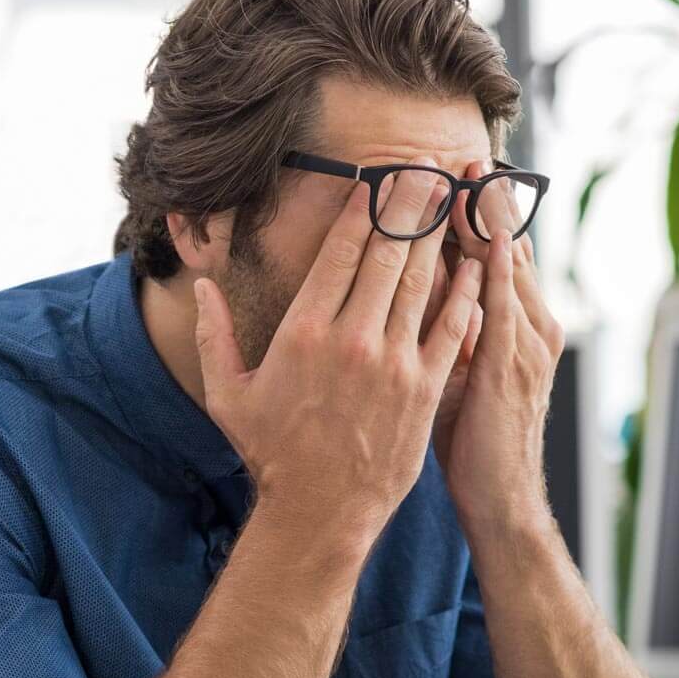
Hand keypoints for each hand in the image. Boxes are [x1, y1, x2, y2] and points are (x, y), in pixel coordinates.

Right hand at [194, 170, 483, 553]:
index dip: (363, 208)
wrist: (320, 511)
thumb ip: (212, 334)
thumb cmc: (271, 453)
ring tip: (452, 196)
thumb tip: (202, 285)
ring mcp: (393, 362)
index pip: (340, 251)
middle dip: (409, 203)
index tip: (377, 177)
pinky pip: (451, 326)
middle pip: (388, 253)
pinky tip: (476, 263)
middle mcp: (352, 338)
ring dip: (439, 233)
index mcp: (303, 331)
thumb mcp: (228, 394)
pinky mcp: (424, 388)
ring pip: (422, 281)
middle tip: (425, 166)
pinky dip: (465, 291)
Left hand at [435, 160, 565, 541]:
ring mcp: (525, 344)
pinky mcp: (510, 368)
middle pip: (505, 247)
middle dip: (486, 200)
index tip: (456, 172)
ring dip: (488, 220)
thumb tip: (423, 295)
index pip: (495, 254)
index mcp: (518, 326)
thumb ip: (452, 331)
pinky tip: (481, 239)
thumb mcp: (463, 375)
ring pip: (506, 267)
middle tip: (464, 152)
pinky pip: (501, 308)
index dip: (477, 212)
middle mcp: (529, 326)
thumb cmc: (475, 442)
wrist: (501, 500)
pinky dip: (492, 271)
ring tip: (471, 174)